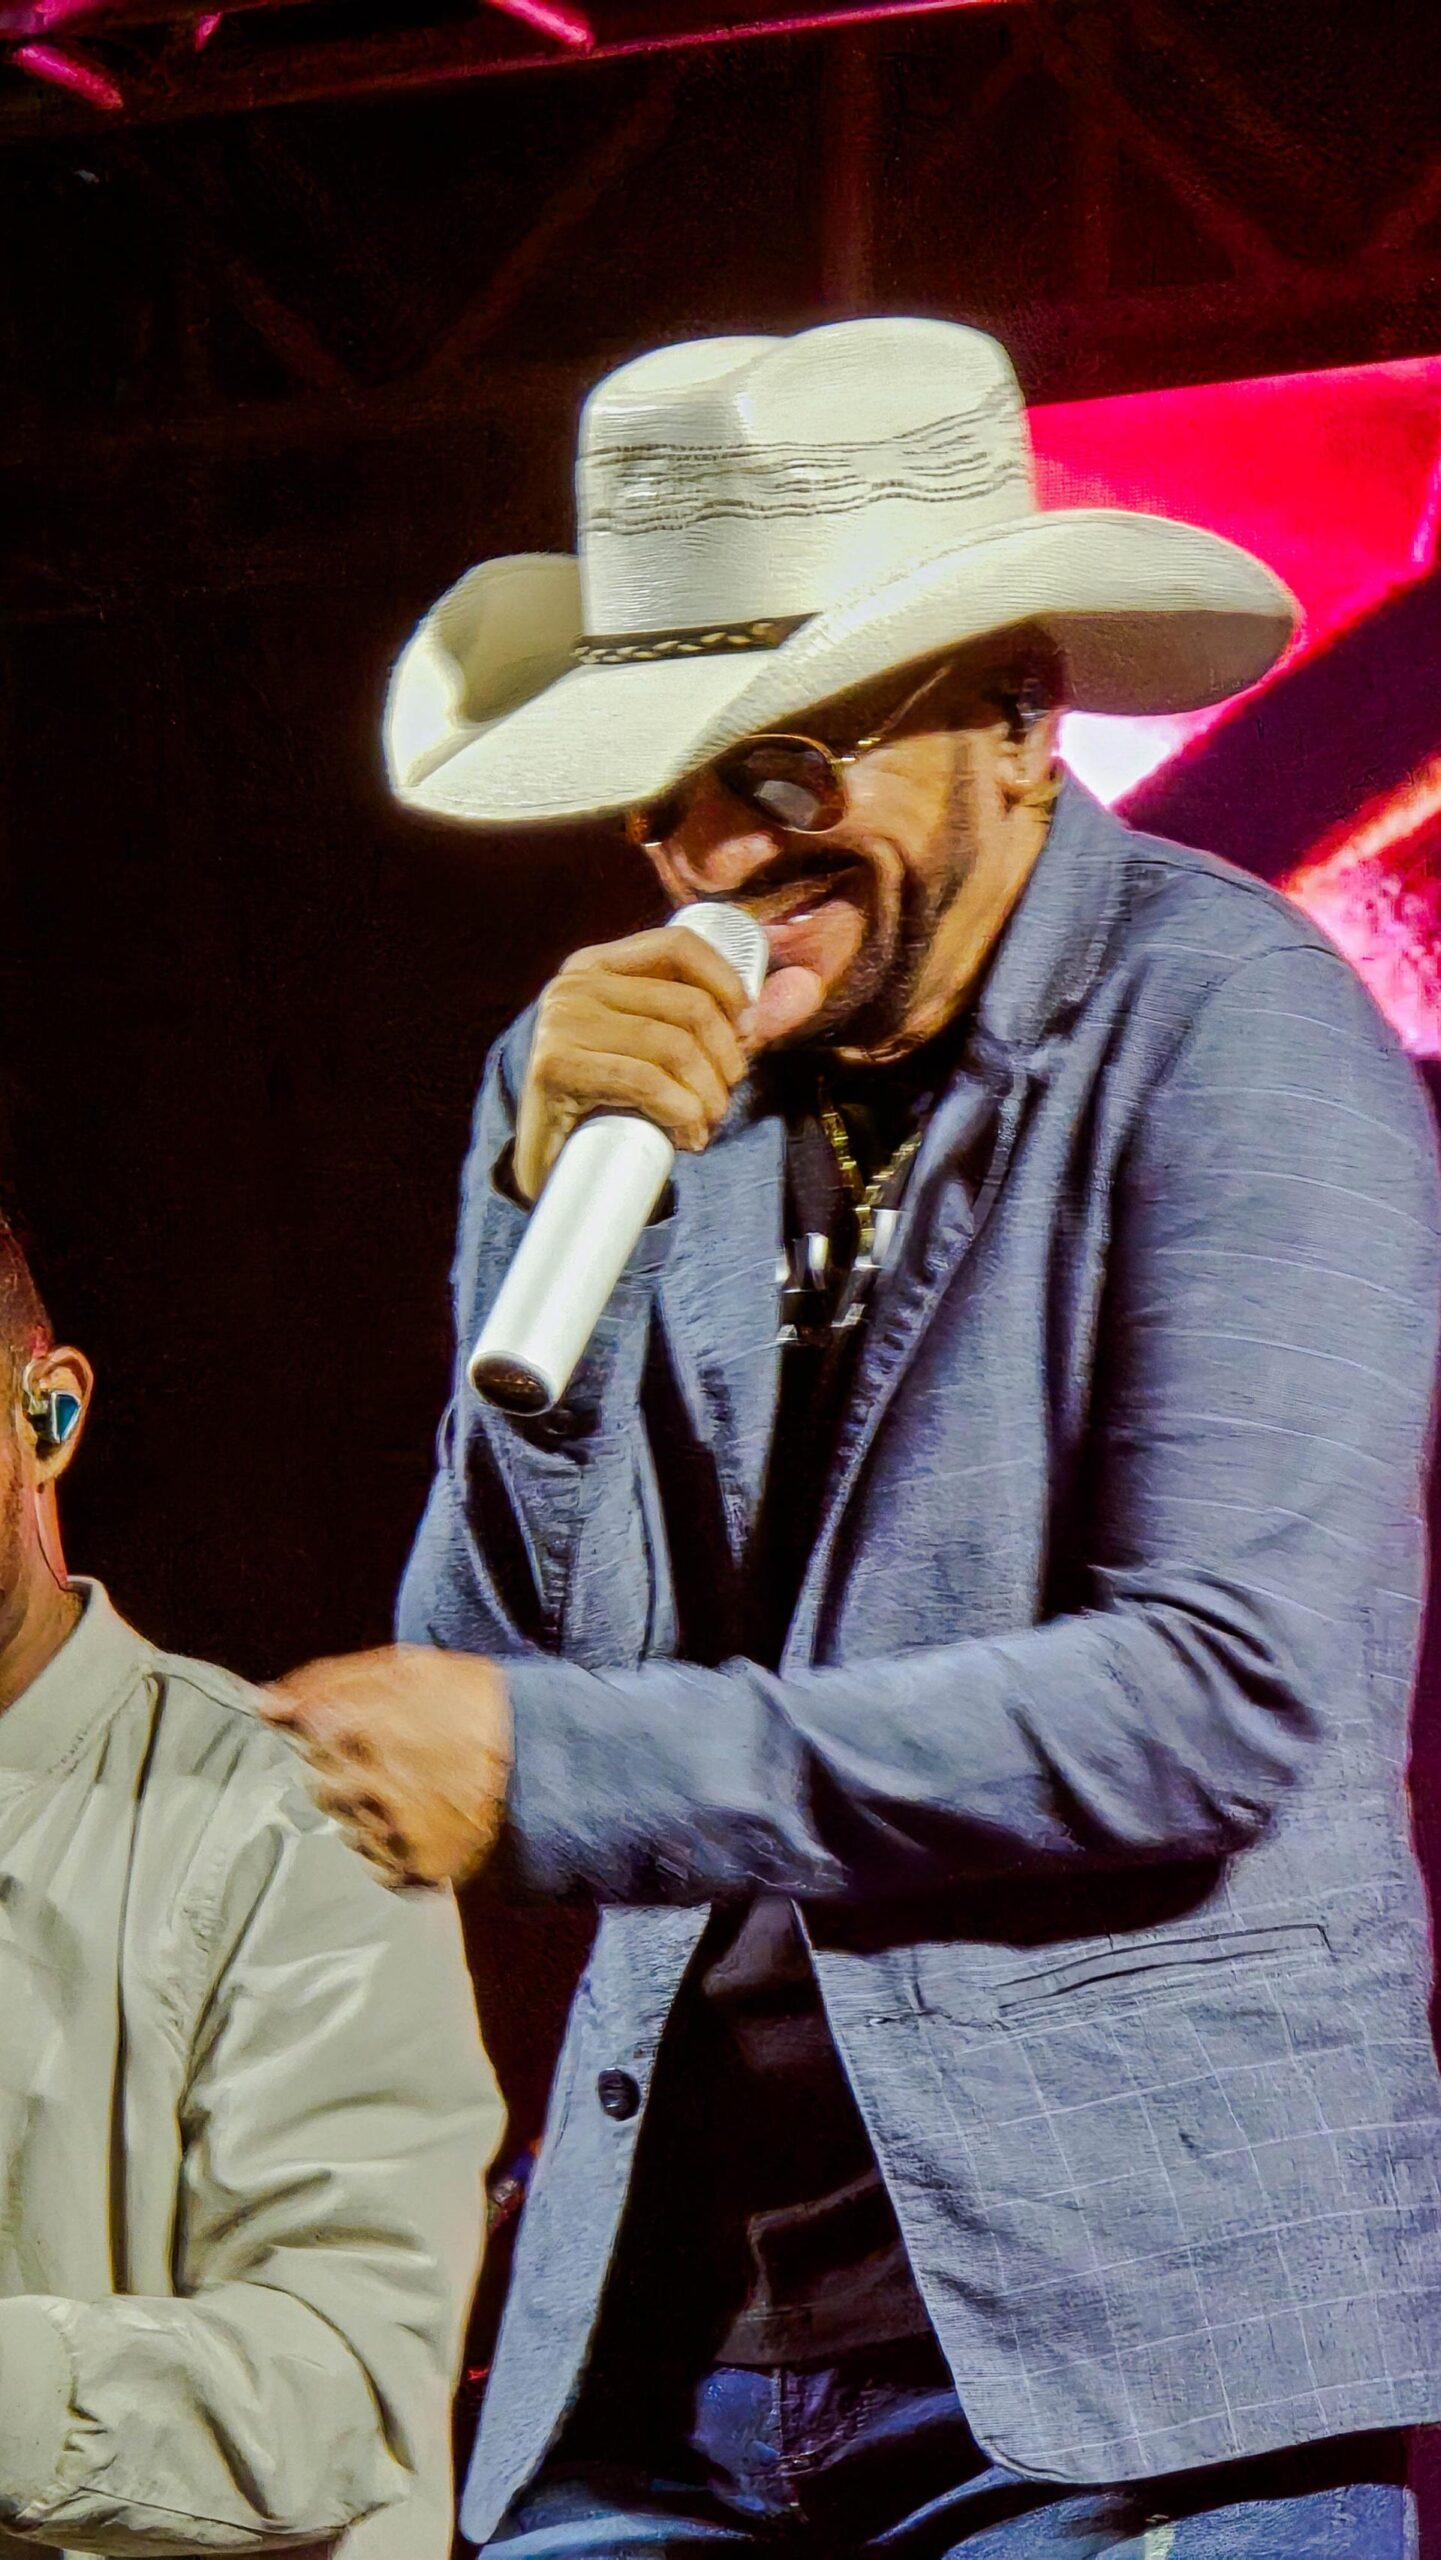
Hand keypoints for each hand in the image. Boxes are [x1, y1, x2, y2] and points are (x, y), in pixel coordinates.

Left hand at [262, 1644, 511, 1889]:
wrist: (545, 1766)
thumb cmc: (474, 1706)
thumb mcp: (411, 1668)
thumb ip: (330, 1680)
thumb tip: (265, 1703)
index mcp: (360, 1728)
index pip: (307, 1732)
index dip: (325, 1728)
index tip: (349, 1729)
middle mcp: (365, 1784)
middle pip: (320, 1781)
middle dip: (346, 1768)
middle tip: (389, 1757)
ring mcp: (388, 1832)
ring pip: (343, 1822)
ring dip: (365, 1807)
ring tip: (408, 1789)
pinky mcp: (411, 1868)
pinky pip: (372, 1861)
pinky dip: (387, 1843)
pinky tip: (418, 1821)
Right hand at [514, 925, 753, 1201]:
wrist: (550, 1166)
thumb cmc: (615, 1104)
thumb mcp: (666, 1053)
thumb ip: (725, 1023)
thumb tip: (802, 990)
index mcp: (599, 966)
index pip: (678, 946)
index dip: (728, 984)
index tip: (745, 1032)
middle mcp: (574, 985)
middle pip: (686, 1005)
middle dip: (724, 1060)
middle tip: (724, 1098)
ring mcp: (559, 1023)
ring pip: (672, 1046)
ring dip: (707, 1095)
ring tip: (705, 1122)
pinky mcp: (553, 1067)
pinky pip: (644, 1080)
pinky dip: (681, 1113)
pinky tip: (686, 1136)